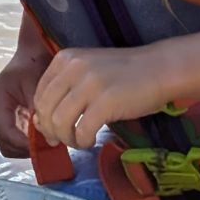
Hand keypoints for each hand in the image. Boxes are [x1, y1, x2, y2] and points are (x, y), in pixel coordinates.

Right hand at [0, 50, 50, 157]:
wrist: (30, 54)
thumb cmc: (32, 65)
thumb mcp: (36, 85)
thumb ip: (39, 111)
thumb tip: (47, 136)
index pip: (6, 132)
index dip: (24, 144)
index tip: (44, 145)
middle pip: (4, 143)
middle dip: (24, 149)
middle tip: (46, 148)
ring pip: (6, 144)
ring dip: (24, 148)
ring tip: (44, 144)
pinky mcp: (3, 118)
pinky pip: (10, 138)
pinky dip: (23, 143)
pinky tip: (39, 138)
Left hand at [32, 46, 165, 150]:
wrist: (159, 68)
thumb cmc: (124, 74)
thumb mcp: (88, 71)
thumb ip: (65, 89)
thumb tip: (42, 122)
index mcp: (65, 58)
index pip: (39, 94)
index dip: (42, 118)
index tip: (52, 131)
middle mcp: (74, 67)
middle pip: (45, 110)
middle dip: (51, 131)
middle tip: (65, 140)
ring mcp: (90, 83)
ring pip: (59, 122)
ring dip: (67, 138)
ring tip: (80, 141)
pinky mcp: (106, 101)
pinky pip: (82, 130)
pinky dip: (83, 141)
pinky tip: (91, 140)